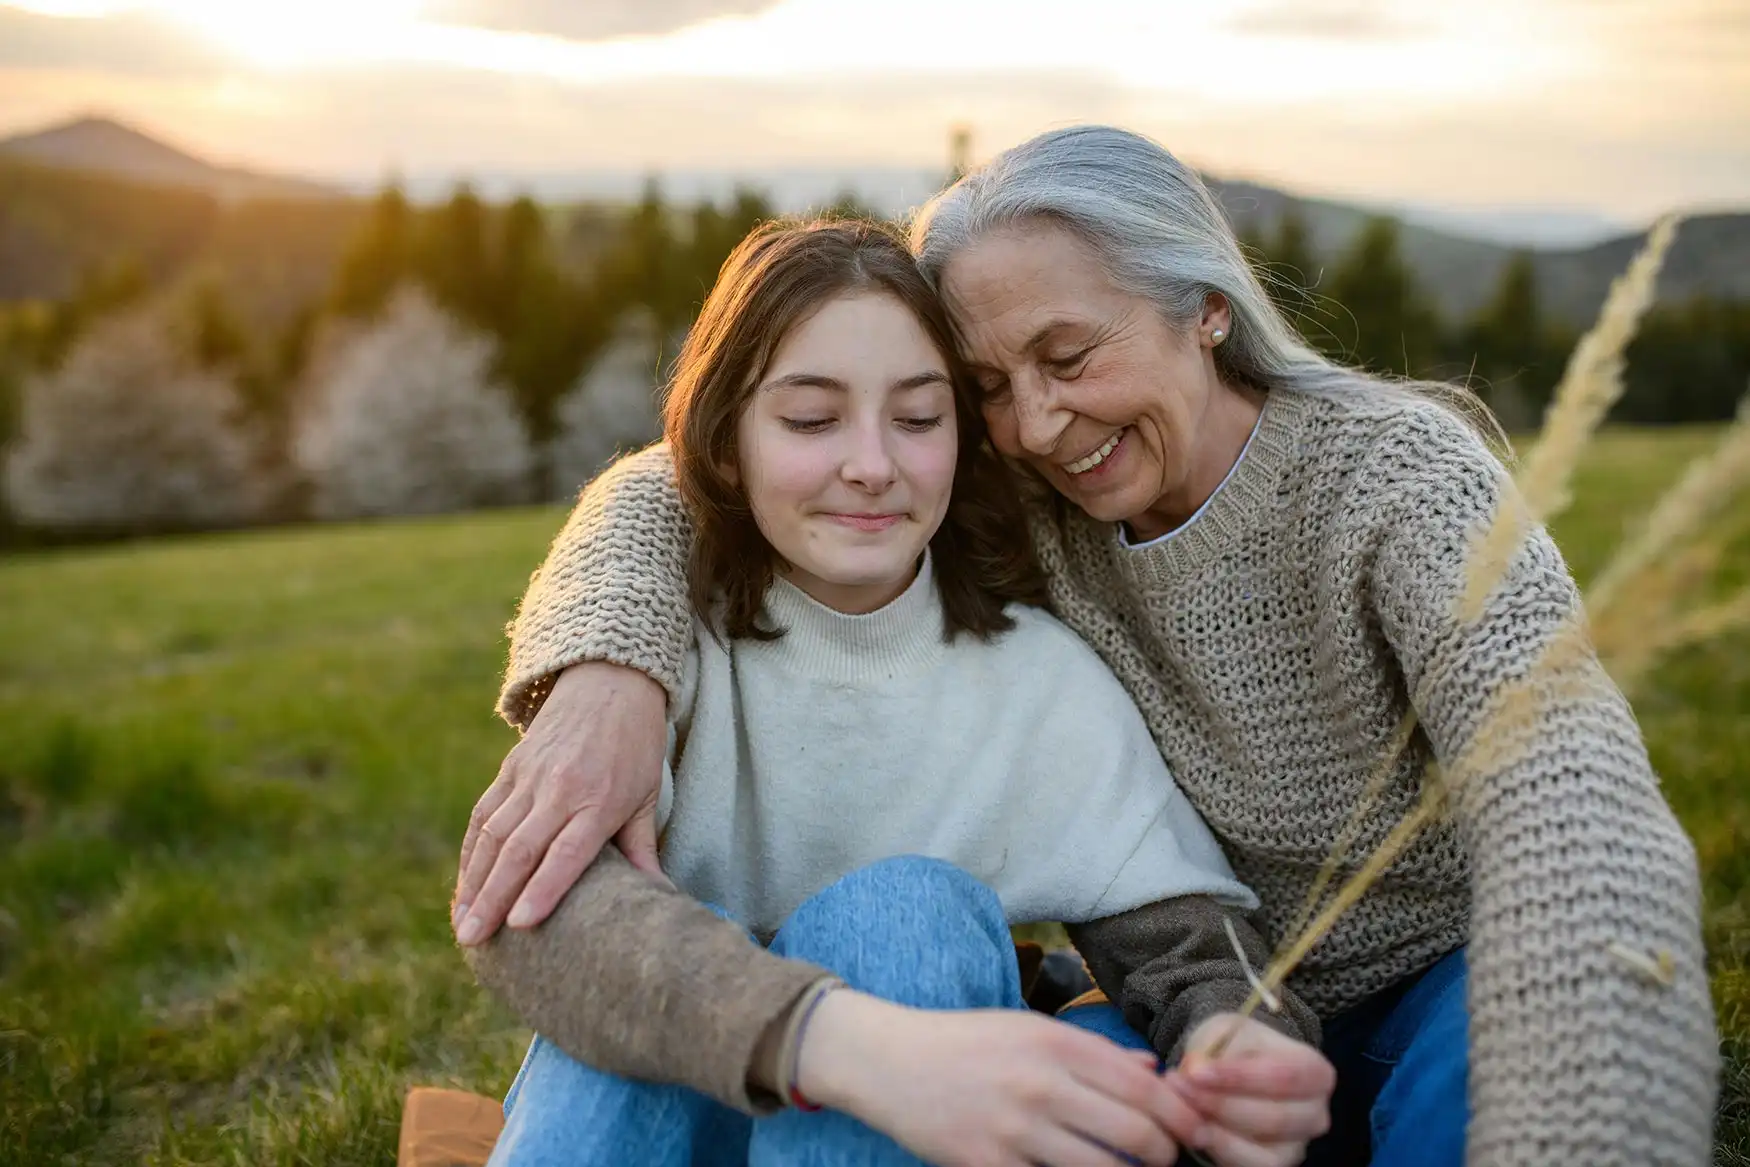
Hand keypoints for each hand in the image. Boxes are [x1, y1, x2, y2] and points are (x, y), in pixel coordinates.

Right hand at [453, 662, 666, 944]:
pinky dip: (470, 852)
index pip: (567, 852)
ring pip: (494, 834)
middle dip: (494, 899)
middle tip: (474, 940)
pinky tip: (465, 885)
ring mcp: (529, 777)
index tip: (520, 925)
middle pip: (521, 850)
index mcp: (599, 800)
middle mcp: (559, 789)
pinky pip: (484, 814)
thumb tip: (659, 900)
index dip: (543, 889)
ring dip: (474, 882)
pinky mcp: (510, 767)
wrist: (610, 681)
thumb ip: (643, 849)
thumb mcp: (647, 795)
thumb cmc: (635, 746)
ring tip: (463, 924)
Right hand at [801, 991, 1204, 1166]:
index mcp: (1056, 1042)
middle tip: (1165, 1159)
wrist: (888, 1061)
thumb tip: (1153, 1075)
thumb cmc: (965, 1042)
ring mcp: (1015, 1130)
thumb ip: (1093, 1052)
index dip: (1181, 1117)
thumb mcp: (1029, 1028)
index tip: (1193, 1131)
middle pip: (1137, 1135)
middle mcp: (1042, 1084)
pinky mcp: (988, 1165)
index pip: (1145, 1089)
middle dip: (1165, 1155)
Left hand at [1170, 1014, 1333, 1166]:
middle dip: (1220, 1103)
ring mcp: (1298, 1145)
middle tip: (1178, 1086)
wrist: (1232, 1067)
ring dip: (1213, 1125)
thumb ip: (1218, 1047)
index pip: (1284, 1077)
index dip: (1240, 1077)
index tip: (1197, 1072)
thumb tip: (1196, 1069)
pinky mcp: (1273, 1164)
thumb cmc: (1237, 1046)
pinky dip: (1217, 1146)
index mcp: (1316, 1073)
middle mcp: (1316, 1115)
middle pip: (1272, 1117)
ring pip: (1258, 1147)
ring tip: (1180, 1102)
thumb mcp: (1229, 1030)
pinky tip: (1193, 1126)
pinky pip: (1246, 1165)